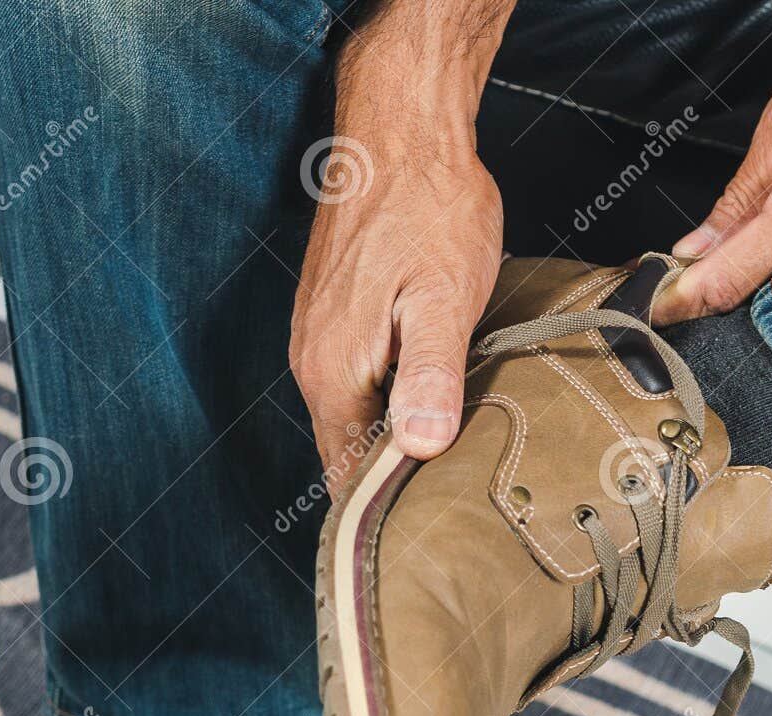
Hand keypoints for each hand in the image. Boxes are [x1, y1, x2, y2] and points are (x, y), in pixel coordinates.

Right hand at [290, 1, 512, 492]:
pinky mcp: (335, 317)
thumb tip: (418, 449)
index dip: (388, 508)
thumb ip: (430, 376)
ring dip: (397, 438)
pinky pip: (360, 382)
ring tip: (452, 460)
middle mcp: (314, 363)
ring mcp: (319, 338)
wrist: (401, 133)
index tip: (433, 526)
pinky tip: (434, 399)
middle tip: (457, 501)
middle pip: (349, 450)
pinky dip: (393, 400)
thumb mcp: (445, 298)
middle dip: (396, 479)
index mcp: (334, 372)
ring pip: (356, 416)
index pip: (347, 474)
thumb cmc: (431, 211)